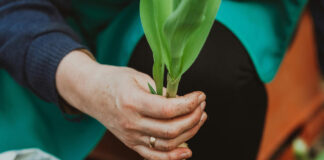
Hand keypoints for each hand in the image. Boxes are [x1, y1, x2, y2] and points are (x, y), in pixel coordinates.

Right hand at [56, 51, 206, 159]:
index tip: (200, 95)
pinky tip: (187, 150)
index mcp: (131, 101)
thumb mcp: (139, 77)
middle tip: (201, 105)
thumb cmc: (115, 81)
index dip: (189, 104)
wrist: (92, 93)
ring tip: (199, 118)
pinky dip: (173, 157)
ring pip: (167, 145)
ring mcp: (131, 136)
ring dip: (189, 133)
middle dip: (193, 117)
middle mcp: (130, 123)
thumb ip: (161, 91)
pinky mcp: (132, 143)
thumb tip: (183, 102)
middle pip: (170, 130)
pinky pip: (154, 157)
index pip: (167, 110)